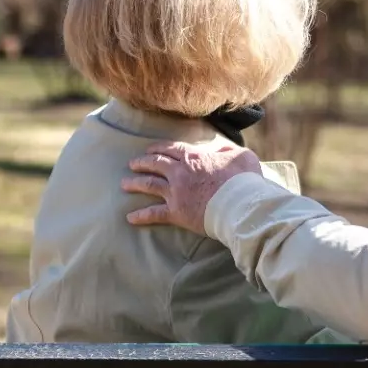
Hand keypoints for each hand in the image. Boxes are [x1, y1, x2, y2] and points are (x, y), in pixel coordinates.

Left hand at [124, 141, 263, 233]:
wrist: (239, 204)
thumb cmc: (243, 180)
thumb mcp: (241, 156)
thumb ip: (228, 152)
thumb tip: (221, 151)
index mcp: (194, 158)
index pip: (171, 149)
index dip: (159, 148)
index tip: (150, 149)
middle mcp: (180, 172)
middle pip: (155, 164)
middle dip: (142, 162)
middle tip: (132, 164)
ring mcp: (175, 192)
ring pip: (149, 184)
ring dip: (135, 183)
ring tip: (124, 183)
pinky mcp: (176, 212)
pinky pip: (154, 213)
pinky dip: (141, 216)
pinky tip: (130, 218)